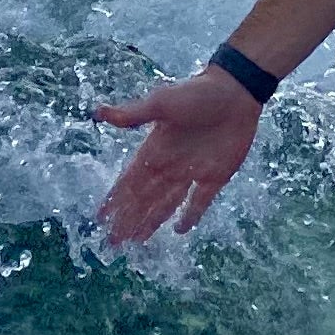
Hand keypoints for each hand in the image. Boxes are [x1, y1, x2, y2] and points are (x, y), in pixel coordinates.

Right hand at [93, 65, 265, 246]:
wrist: (236, 92)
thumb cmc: (197, 94)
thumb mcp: (162, 103)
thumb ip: (133, 114)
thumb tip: (98, 113)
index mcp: (154, 150)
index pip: (129, 182)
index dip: (115, 201)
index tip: (100, 218)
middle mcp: (170, 165)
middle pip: (144, 200)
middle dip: (128, 220)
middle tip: (114, 242)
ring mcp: (192, 172)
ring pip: (166, 204)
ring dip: (151, 222)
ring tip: (136, 240)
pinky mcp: (216, 176)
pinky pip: (199, 202)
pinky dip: (190, 216)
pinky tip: (180, 229)